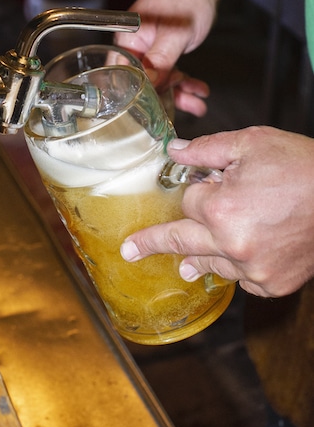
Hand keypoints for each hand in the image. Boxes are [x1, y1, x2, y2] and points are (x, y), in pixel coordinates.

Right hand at [115, 0, 219, 115]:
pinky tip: (198, 91)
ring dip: (178, 93)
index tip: (148, 112)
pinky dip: (184, 82)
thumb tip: (148, 85)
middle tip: (181, 110)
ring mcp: (148, 48)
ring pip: (158, 80)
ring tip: (197, 105)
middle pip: (140, 82)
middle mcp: (134, 45)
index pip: (120, 75)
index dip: (132, 96)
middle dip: (163, 98)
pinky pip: (169, 72)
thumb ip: (161, 61)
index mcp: (127, 38)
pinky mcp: (162, 50)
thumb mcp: (176, 34)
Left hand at [120, 126, 313, 296]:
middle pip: (181, 242)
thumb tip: (176, 152)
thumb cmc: (305, 167)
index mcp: (221, 208)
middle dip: (152, 244)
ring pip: (212, 264)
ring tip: (181, 264)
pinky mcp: (274, 283)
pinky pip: (243, 280)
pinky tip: (243, 255)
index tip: (203, 186)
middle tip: (131, 251)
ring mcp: (254, 269)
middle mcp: (232, 244)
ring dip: (198, 258)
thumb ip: (207, 148)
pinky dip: (239, 267)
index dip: (196, 192)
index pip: (187, 203)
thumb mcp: (253, 143)